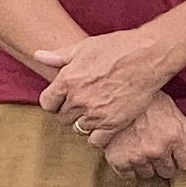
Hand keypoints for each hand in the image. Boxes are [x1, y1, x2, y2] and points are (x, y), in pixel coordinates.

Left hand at [30, 29, 176, 140]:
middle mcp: (78, 100)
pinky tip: (105, 125)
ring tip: (96, 113)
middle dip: (71, 111)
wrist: (147, 56)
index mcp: (67, 80)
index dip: (54, 101)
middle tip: (84, 104)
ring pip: (78, 129)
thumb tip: (38, 55)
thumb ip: (59, 55)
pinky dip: (98, 135)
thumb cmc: (117, 47)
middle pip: (63, 118)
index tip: (63, 99)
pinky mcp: (113, 124)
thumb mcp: (84, 46)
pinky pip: (96, 140)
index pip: (47, 103)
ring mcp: (95, 113)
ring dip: (84, 123)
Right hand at [101, 95, 185, 177]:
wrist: (113, 93)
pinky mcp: (118, 160)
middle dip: (166, 162)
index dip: (184, 158)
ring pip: (149, 174)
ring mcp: (137, 156)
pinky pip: (129, 175)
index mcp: (174, 136)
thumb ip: (184, 127)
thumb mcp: (168, 107)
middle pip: (169, 171)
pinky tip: (129, 152)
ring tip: (141, 147)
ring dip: (147, 164)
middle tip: (158, 148)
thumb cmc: (144, 99)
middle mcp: (157, 149)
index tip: (178, 153)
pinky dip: (129, 167)